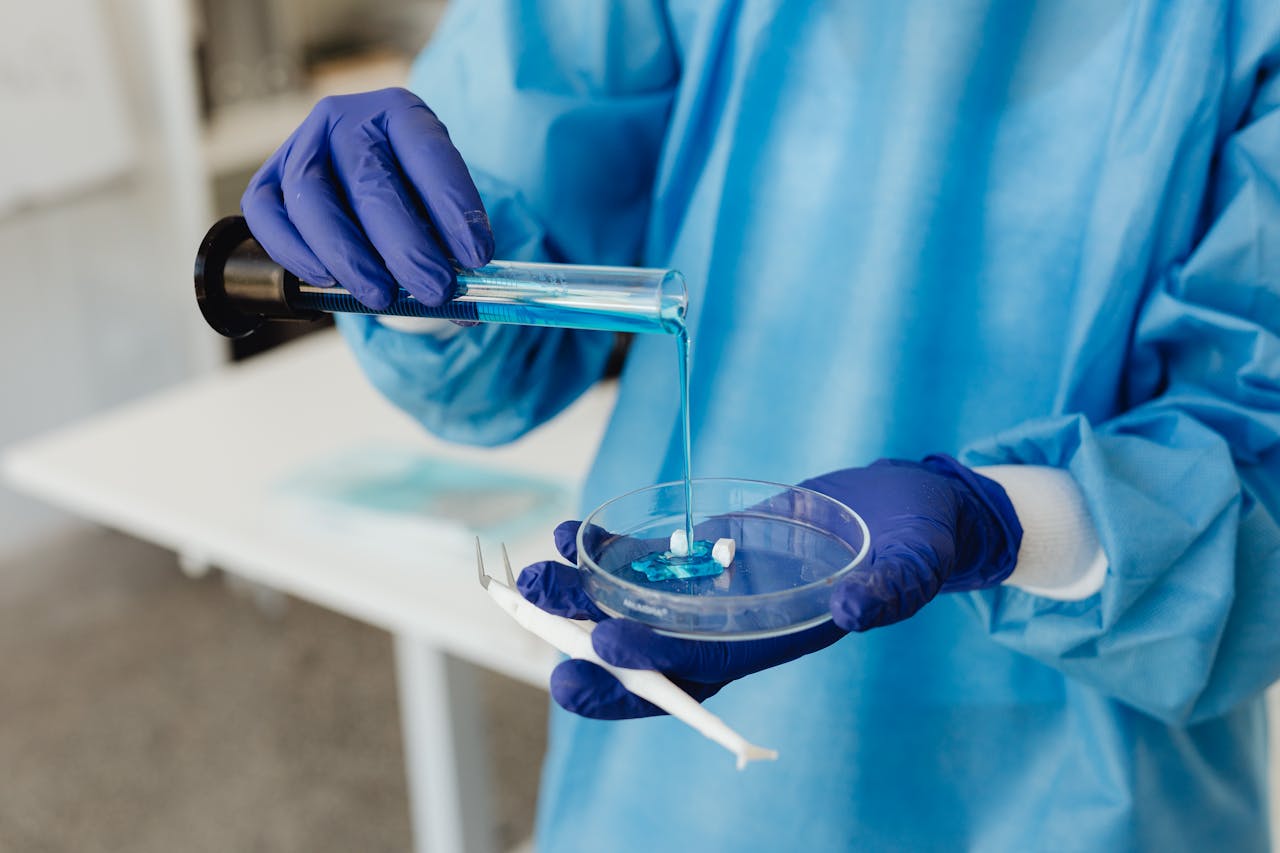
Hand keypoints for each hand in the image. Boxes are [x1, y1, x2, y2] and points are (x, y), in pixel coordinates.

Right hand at [241, 87, 493, 309]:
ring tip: (381, 297)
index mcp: (401, 114)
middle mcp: (346, 120)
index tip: (476, 257)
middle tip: (435, 290)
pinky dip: (293, 251)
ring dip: (348, 255)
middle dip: (406, 247)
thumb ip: (449, 245)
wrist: (361, 175)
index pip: (429, 155)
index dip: (454, 207)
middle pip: (371, 183)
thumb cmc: (409, 192)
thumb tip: (466, 307)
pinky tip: (326, 281)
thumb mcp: (437, 203)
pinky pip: (266, 214)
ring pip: (312, 198)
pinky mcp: (268, 178)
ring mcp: (301, 146)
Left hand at [517, 455, 1020, 718]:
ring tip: (532, 572)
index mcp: (776, 639)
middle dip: (589, 641)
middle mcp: (736, 623)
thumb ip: (889, 588)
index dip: (653, 664)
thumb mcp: (914, 564)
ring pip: (636, 603)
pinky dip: (607, 551)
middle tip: (535, 614)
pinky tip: (570, 533)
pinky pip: (648, 560)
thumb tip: (856, 610)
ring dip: (581, 592)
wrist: (907, 509)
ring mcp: (718, 588)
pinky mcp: (710, 550)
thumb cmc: (919, 542)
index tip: (604, 649)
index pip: (705, 664)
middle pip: (651, 649)